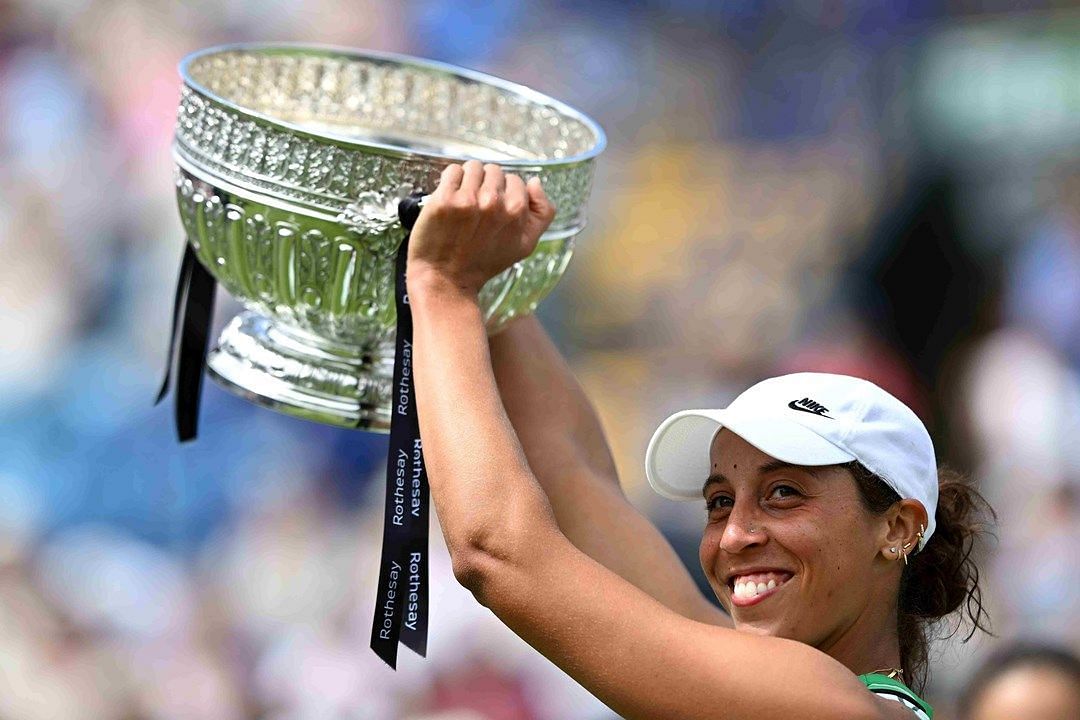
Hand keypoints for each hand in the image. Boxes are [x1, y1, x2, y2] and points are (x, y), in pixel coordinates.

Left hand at [406, 159, 555, 296]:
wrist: (447, 279)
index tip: (495, 208)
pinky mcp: (444, 199)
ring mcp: (468, 199)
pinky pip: (452, 171)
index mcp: (516, 210)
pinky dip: (450, 181)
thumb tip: (535, 182)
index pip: (515, 180)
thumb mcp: (526, 244)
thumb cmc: (484, 262)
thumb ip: (542, 213)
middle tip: (478, 207)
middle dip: (487, 184)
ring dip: (469, 179)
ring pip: (473, 167)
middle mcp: (494, 202)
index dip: (505, 193)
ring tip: (464, 201)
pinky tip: (451, 199)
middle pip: (494, 170)